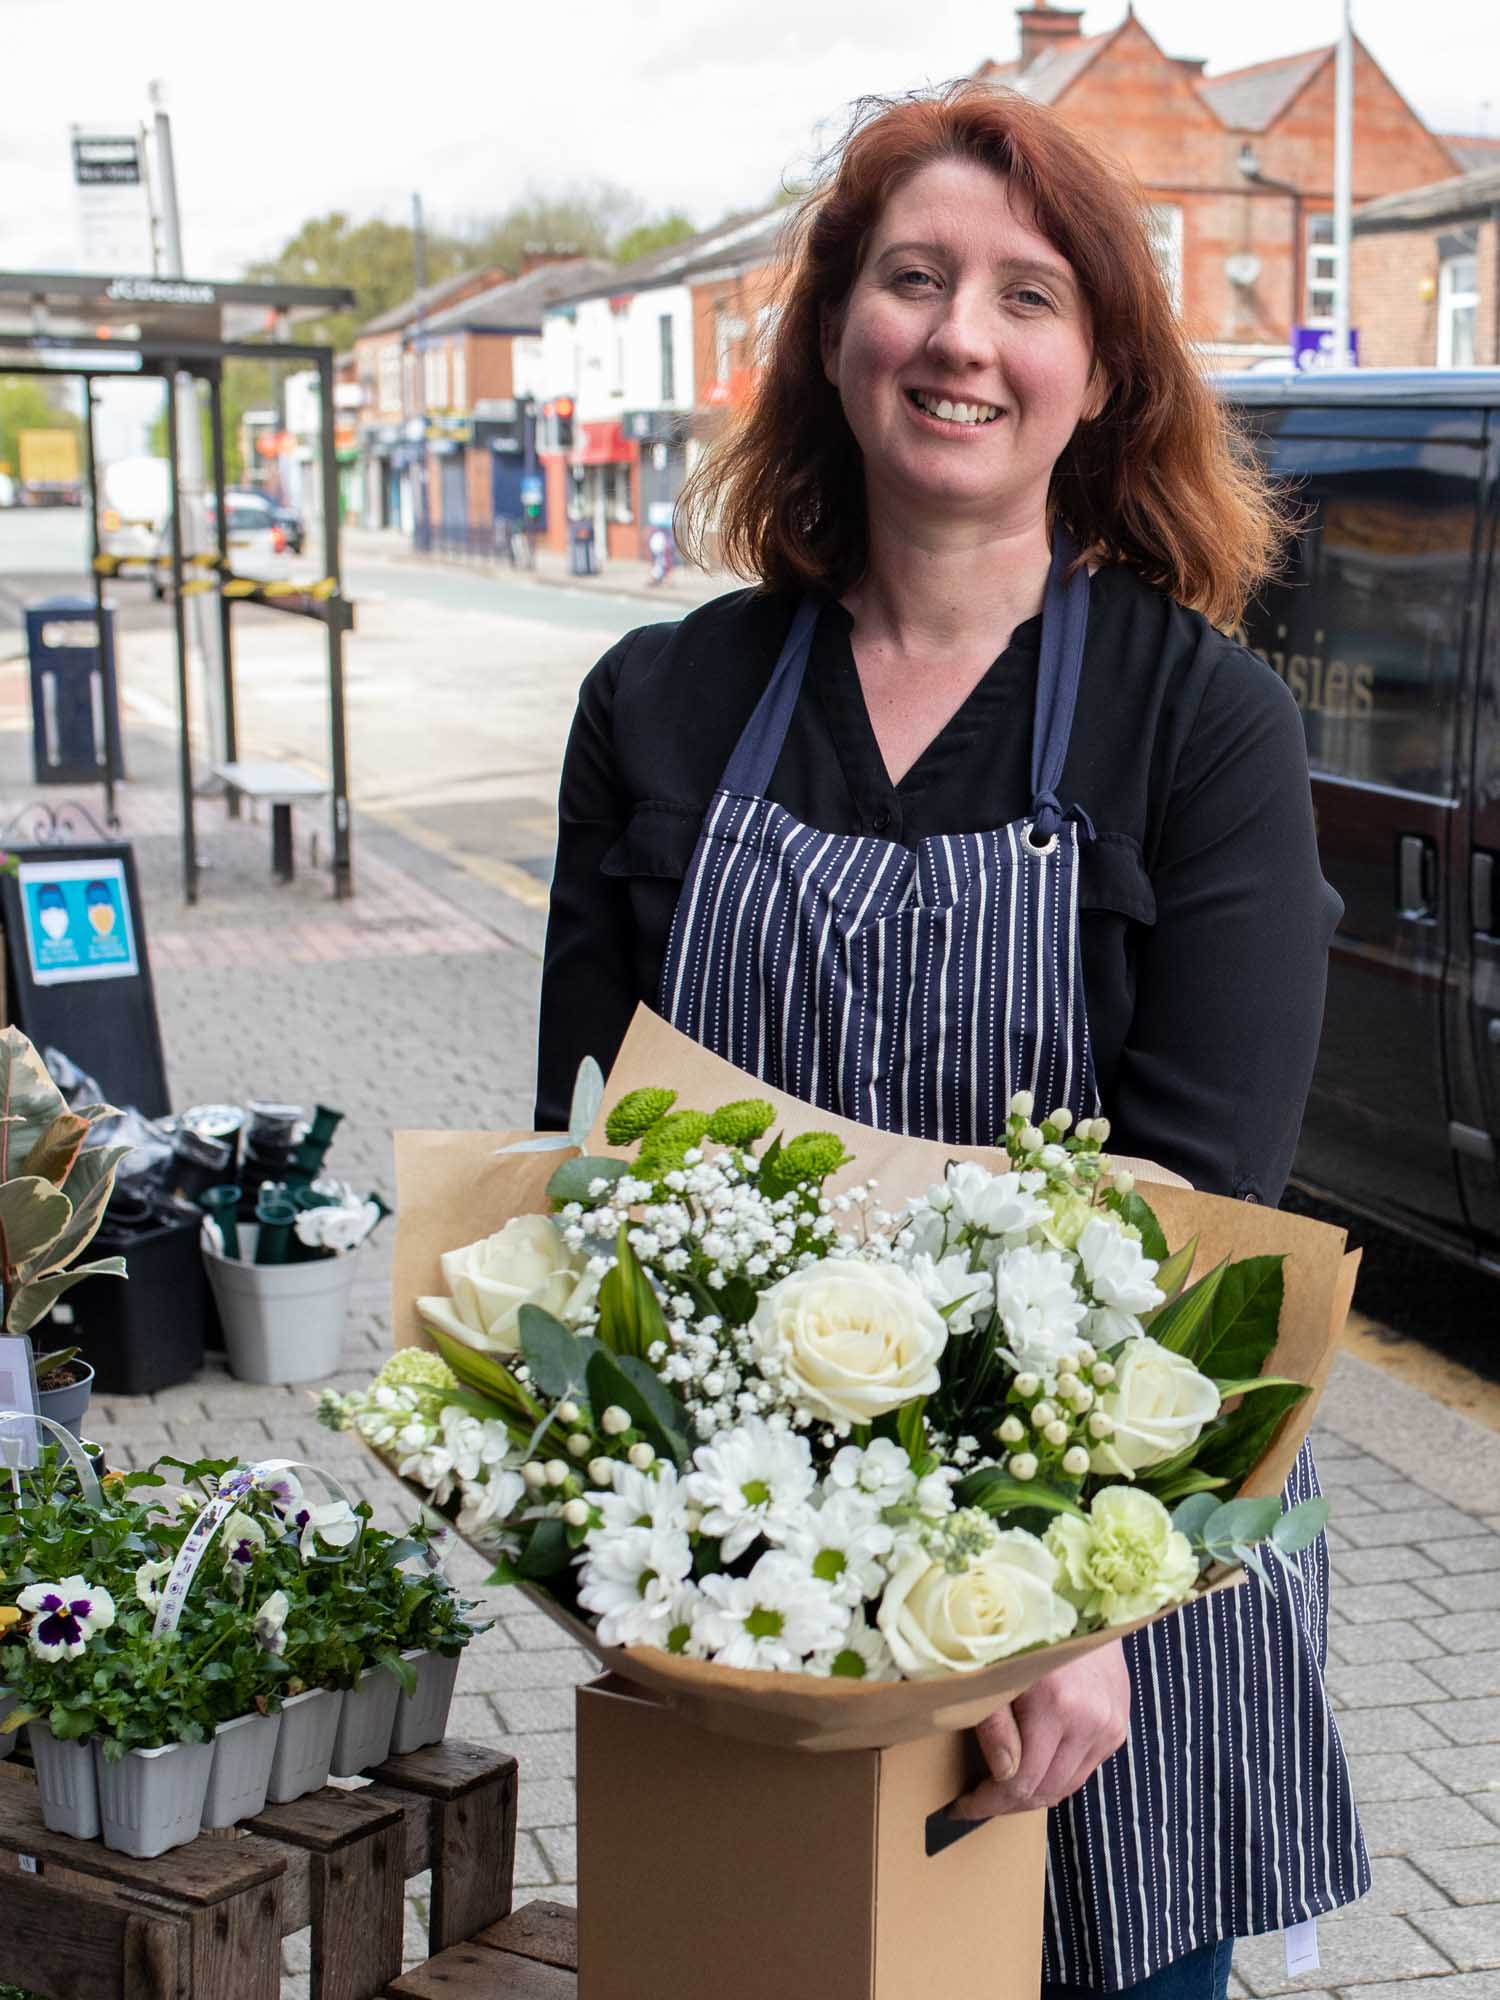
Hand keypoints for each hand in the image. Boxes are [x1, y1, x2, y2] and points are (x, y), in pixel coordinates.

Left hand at [954, 1639, 1130, 1818]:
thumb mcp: (996, 1670)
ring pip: (1067, 1786)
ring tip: (1000, 1790)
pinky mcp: (1118, 1726)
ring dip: (1033, 1795)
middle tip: (976, 1803)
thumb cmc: (1028, 1629)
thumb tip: (1000, 1774)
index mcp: (1057, 1705)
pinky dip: (1056, 1776)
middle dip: (1007, 1804)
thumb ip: (995, 1724)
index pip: (1023, 1781)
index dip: (987, 1802)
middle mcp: (1091, 1721)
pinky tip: (1032, 1768)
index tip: (961, 1807)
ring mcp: (1110, 1726)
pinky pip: (1084, 1769)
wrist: (1079, 1602)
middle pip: (1047, 1790)